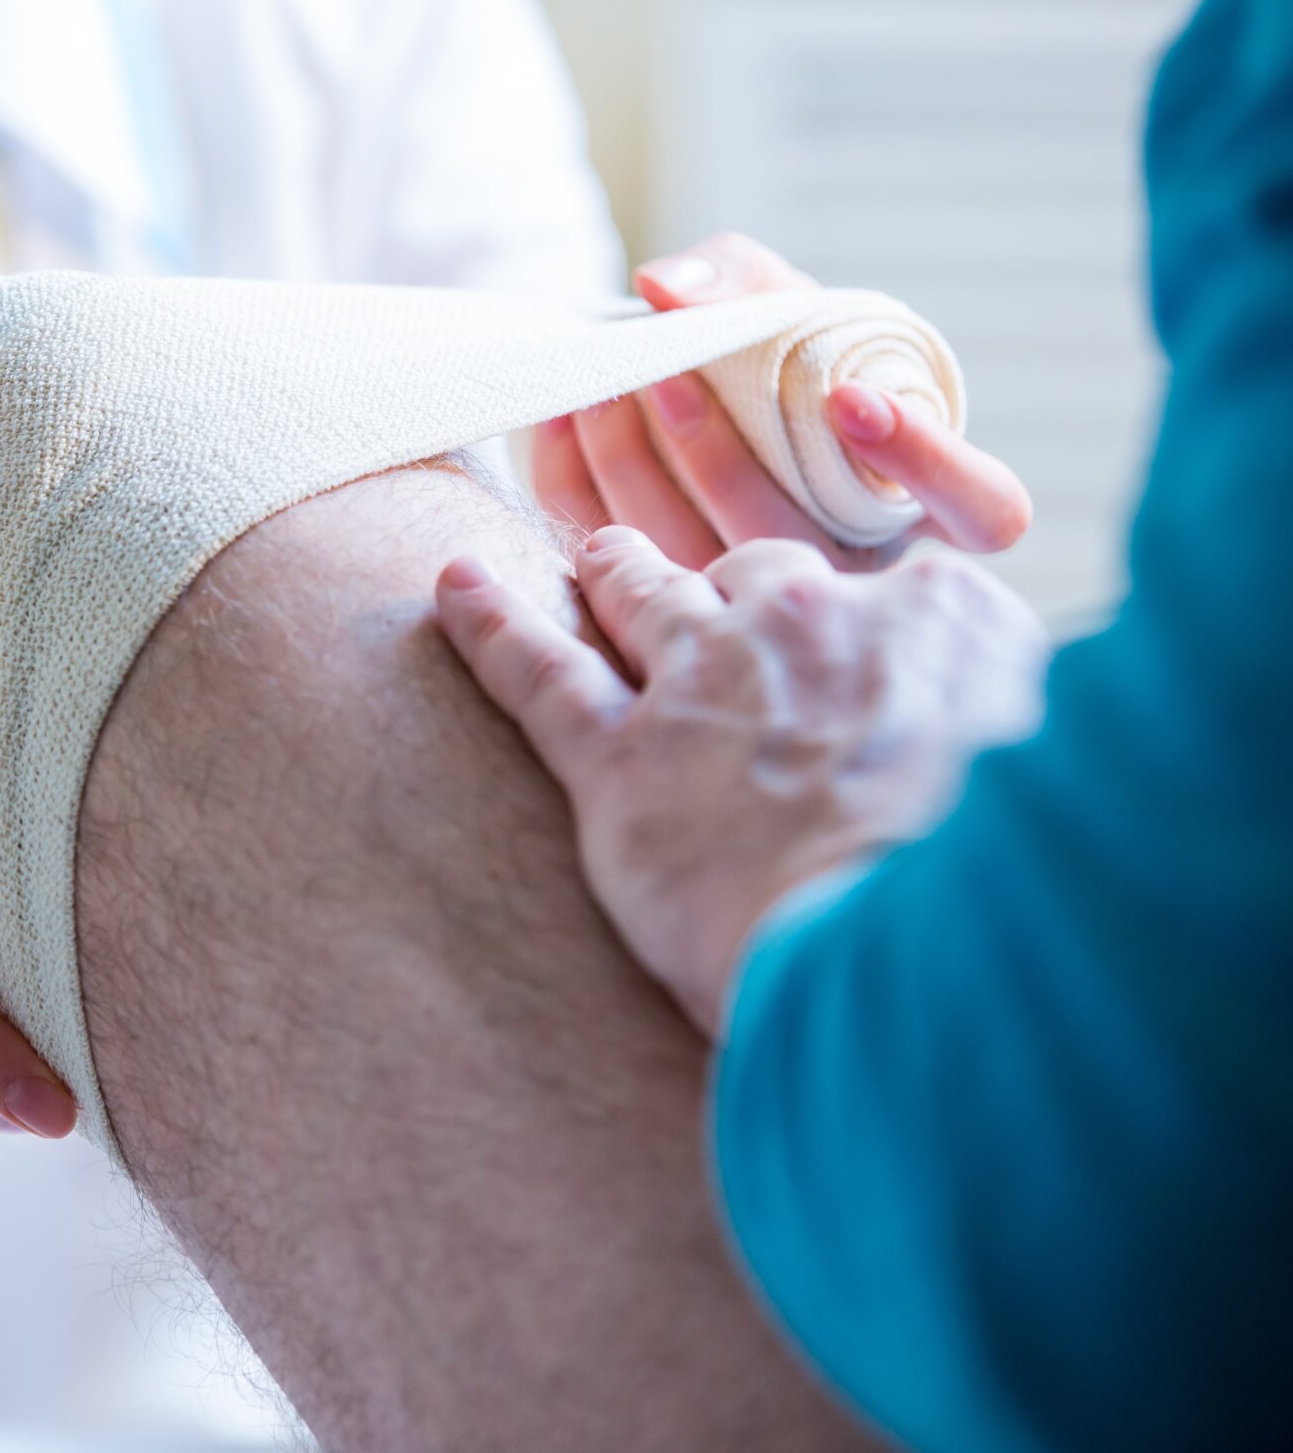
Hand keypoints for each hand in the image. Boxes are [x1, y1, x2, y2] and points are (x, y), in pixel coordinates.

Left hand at [431, 527, 1047, 1034]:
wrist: (924, 951)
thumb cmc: (1006, 896)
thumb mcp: (1057, 783)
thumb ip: (1013, 738)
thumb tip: (996, 755)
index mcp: (938, 617)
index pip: (878, 588)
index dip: (850, 618)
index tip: (842, 635)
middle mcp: (812, 621)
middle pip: (750, 573)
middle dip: (722, 582)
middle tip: (697, 587)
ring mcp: (706, 680)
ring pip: (639, 595)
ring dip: (611, 571)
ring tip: (590, 557)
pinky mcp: (621, 759)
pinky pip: (536, 669)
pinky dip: (487, 624)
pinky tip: (451, 588)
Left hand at [530, 233, 1033, 570]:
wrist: (707, 412)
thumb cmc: (781, 365)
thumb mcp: (788, 308)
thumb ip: (747, 281)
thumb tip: (666, 288)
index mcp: (922, 503)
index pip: (984, 510)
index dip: (928, 461)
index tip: (851, 397)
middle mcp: (852, 571)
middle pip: (794, 541)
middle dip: (715, 456)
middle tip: (661, 374)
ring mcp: (760, 605)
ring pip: (694, 562)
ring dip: (632, 468)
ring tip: (600, 390)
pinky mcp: (668, 610)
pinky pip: (612, 562)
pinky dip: (574, 487)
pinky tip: (562, 422)